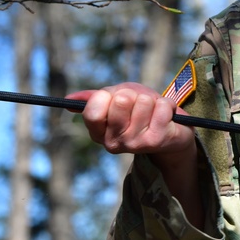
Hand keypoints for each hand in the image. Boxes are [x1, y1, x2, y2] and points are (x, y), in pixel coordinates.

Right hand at [68, 83, 204, 226]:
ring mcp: (134, 145)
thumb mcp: (115, 99)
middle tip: (139, 105)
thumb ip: (95, 98)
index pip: (92, 110)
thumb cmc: (139, 111)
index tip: (116, 97)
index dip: (106, 96)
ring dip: (153, 101)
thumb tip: (68, 101)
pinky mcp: (156, 142)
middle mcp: (113, 143)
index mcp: (97, 133)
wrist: (171, 132)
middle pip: (121, 101)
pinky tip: (167, 116)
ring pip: (143, 102)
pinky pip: (162, 107)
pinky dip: (167, 105)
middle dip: (134, 95)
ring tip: (154, 112)